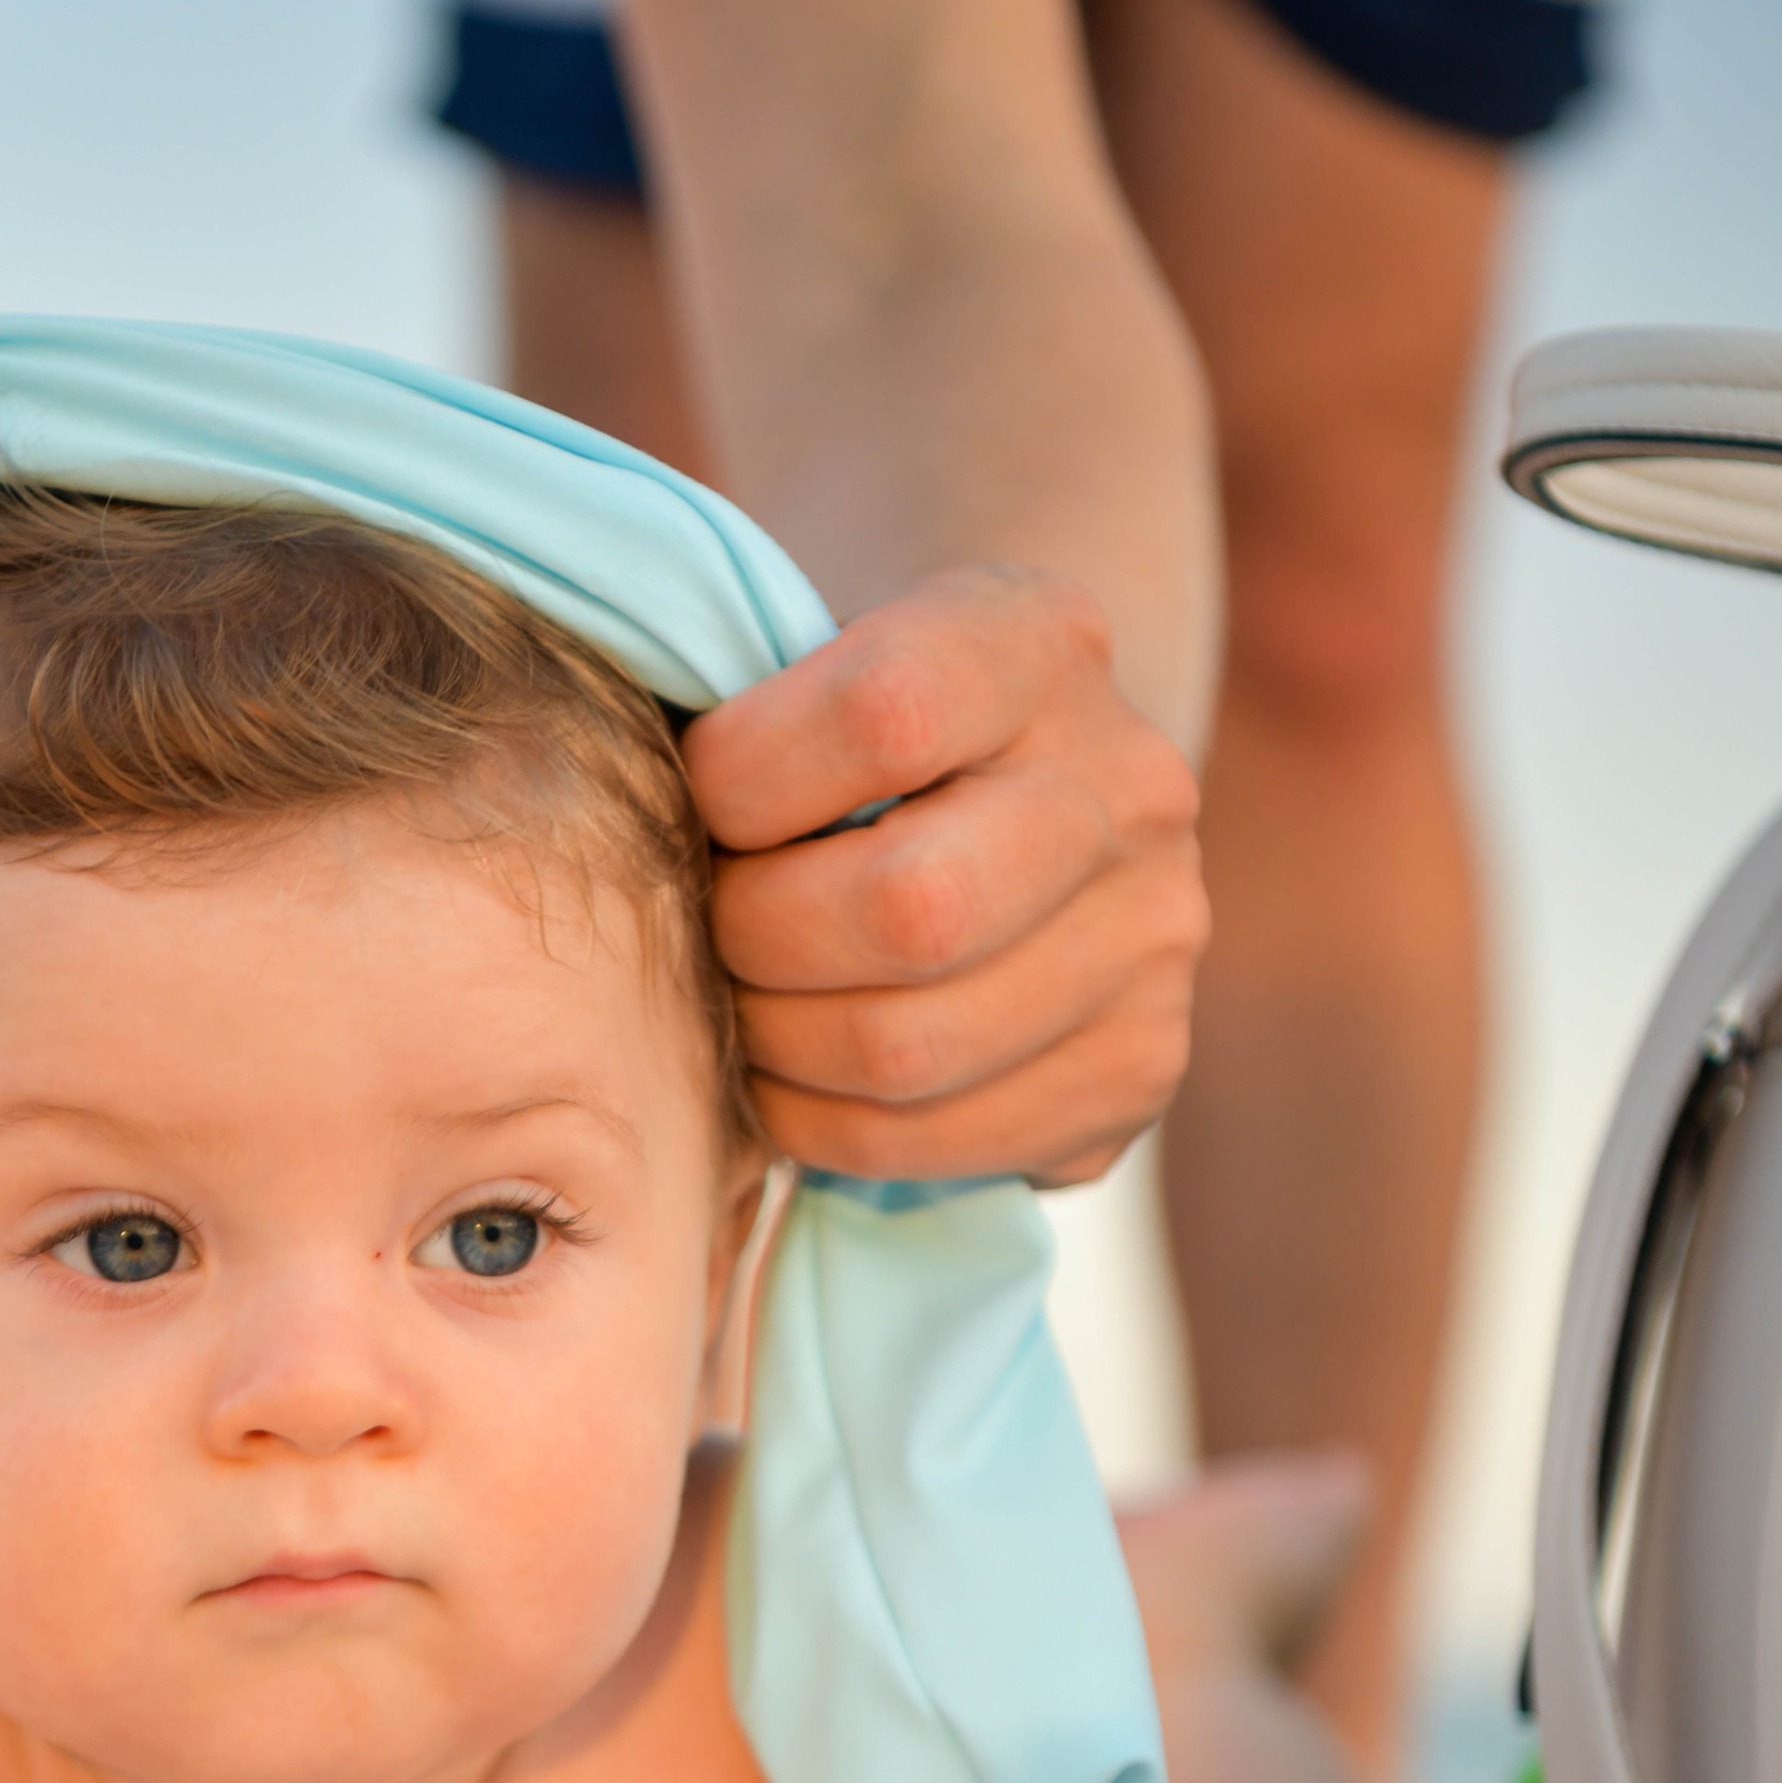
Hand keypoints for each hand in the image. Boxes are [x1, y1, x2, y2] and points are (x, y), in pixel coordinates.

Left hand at [687, 567, 1205, 1187]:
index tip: (707, 798)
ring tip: (748, 1004)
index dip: (747, 777)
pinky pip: (937, 1141)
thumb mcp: (814, 655)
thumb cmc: (852, 729)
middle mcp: (1132, 787)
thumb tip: (626, 812)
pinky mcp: (1142, 1067)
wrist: (1013, 788)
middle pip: (908, 911)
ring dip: (777, 1046)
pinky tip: (798, 1076)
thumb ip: (739, 701)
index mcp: (1042, 641)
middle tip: (717, 927)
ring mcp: (1156, 938)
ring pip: (909, 1051)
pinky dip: (826, 1126)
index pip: (885, 714)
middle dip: (757, 939)